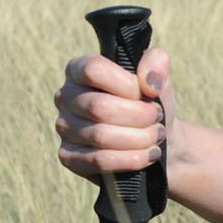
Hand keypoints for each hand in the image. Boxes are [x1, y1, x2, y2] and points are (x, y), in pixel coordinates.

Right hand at [54, 46, 175, 180]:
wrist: (155, 139)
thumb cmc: (149, 103)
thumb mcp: (158, 77)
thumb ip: (156, 63)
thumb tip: (148, 82)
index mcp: (78, 69)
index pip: (93, 70)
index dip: (127, 84)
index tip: (149, 93)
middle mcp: (65, 97)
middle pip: (99, 107)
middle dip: (139, 116)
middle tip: (157, 119)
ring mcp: (64, 128)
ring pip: (100, 136)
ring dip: (138, 139)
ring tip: (156, 137)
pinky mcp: (69, 157)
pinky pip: (99, 160)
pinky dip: (130, 159)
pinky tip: (147, 155)